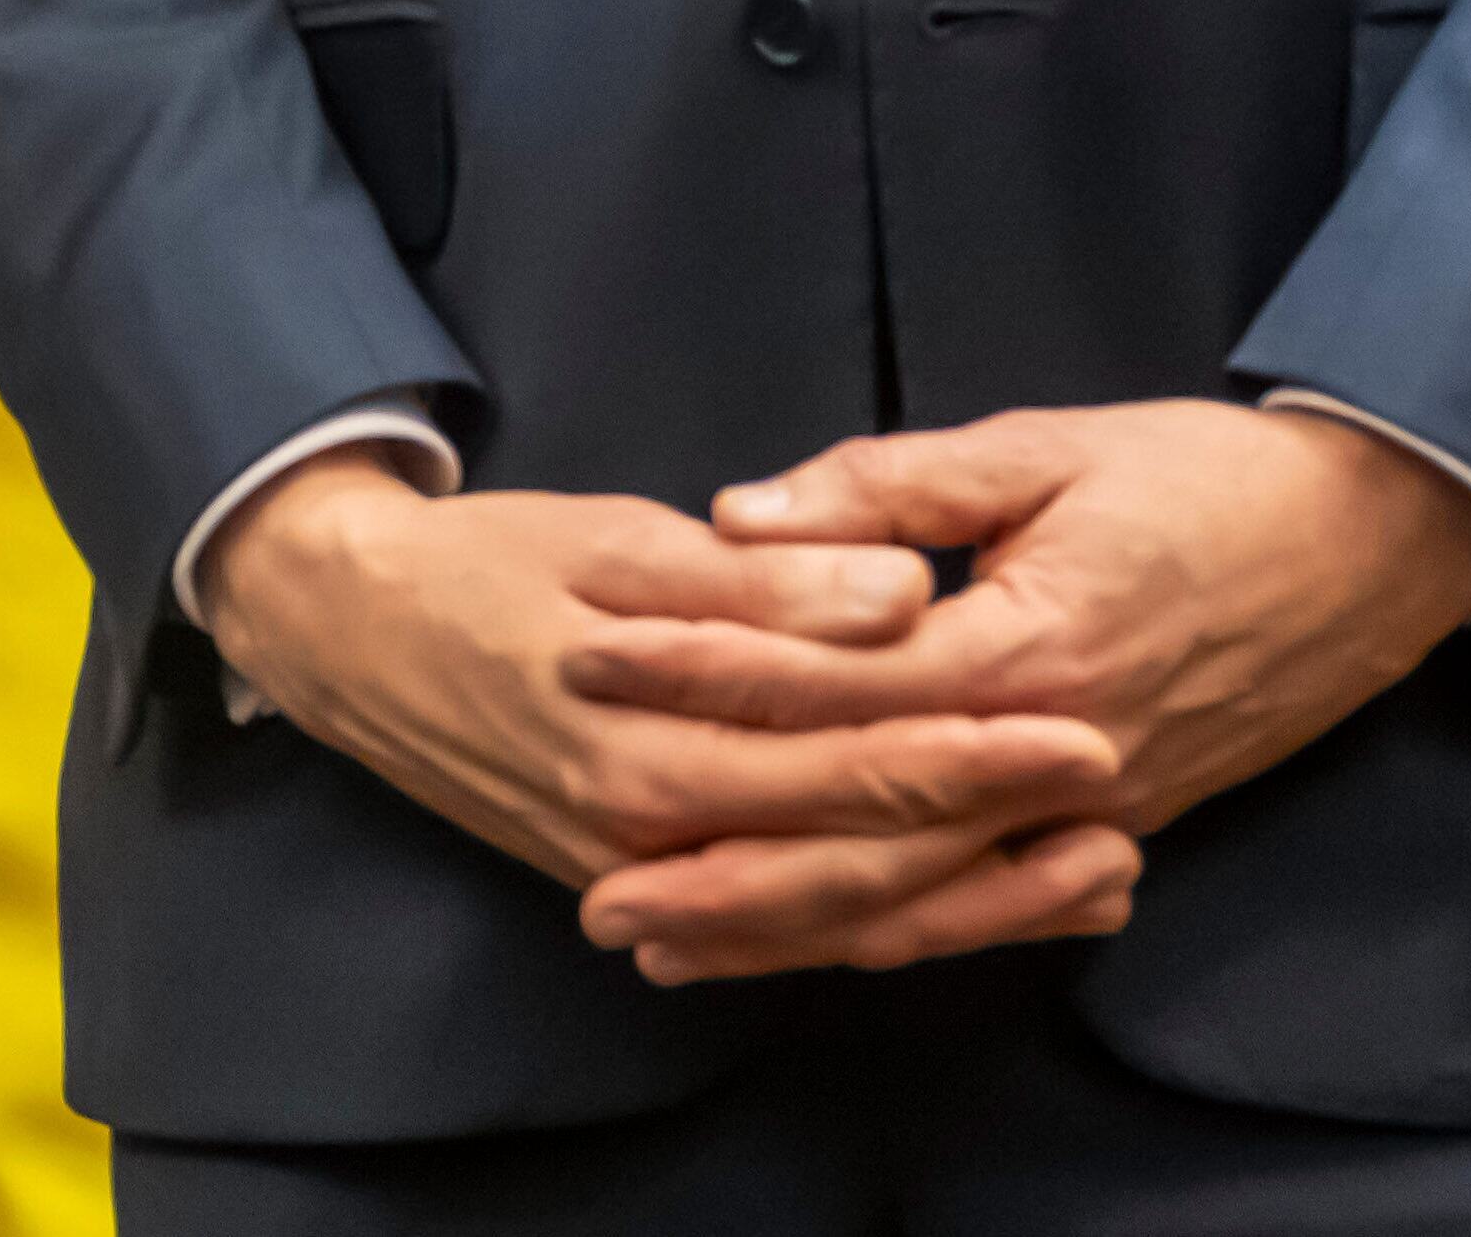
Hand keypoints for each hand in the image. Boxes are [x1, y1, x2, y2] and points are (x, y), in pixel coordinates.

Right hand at [206, 452, 1137, 986]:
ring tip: (1092, 879)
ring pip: (833, 911)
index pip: (843, 756)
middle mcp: (655, 837)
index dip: (968, 745)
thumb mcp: (612, 543)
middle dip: (997, 832)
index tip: (1082, 722)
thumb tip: (895, 599)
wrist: (351, 635)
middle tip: (1118, 802)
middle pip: (857, 851)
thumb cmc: (487, 568)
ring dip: (968, 902)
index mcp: (651, 744)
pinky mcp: (645, 885)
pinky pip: (785, 926)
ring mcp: (648, 878)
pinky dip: (886, 921)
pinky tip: (971, 906)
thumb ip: (758, 585)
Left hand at [563, 400, 1470, 929]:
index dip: (699, 677)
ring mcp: (1092, 809)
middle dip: (721, 866)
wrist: (1374, 541)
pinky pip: (988, 906)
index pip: (826, 681)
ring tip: (667, 941)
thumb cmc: (1204, 477)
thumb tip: (741, 513)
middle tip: (594, 885)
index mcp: (1023, 648)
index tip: (587, 667)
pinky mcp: (1119, 826)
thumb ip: (888, 486)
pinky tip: (816, 943)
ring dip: (788, 927)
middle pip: (860, 836)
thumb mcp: (1040, 447)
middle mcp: (1054, 756)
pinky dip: (895, 934)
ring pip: (918, 898)